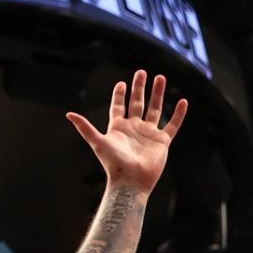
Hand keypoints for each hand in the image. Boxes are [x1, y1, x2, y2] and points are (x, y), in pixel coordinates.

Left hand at [66, 70, 188, 194]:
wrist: (130, 180)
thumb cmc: (113, 163)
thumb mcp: (97, 141)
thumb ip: (84, 127)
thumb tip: (68, 114)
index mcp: (118, 128)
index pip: (119, 106)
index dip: (119, 95)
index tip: (121, 83)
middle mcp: (133, 128)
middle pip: (137, 103)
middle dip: (139, 88)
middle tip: (141, 72)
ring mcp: (148, 134)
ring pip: (155, 109)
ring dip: (157, 94)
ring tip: (160, 78)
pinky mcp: (162, 141)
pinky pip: (173, 124)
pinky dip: (178, 114)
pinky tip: (183, 101)